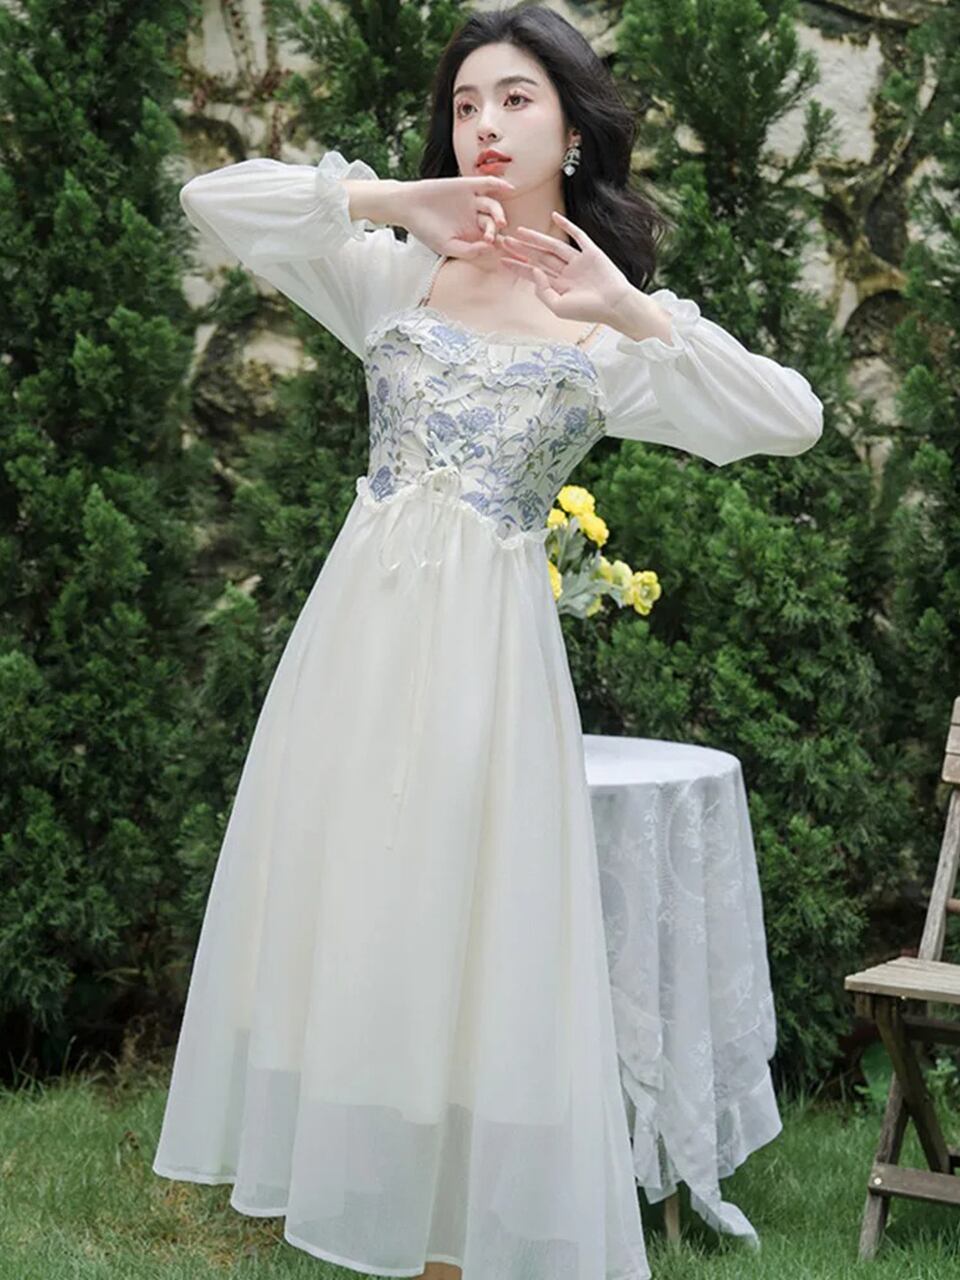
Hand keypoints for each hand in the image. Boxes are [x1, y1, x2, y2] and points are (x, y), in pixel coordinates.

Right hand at [395, 175, 516, 260]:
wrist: (407, 207)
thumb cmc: (425, 230)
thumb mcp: (446, 246)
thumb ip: (468, 250)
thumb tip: (490, 248)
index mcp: (471, 234)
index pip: (491, 240)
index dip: (500, 246)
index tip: (505, 253)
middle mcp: (474, 217)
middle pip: (493, 223)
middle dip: (495, 231)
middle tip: (493, 237)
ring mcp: (471, 201)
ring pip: (492, 205)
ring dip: (498, 213)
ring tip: (500, 222)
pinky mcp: (466, 185)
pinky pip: (486, 184)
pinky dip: (498, 184)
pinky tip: (508, 187)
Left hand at [499, 211, 632, 325]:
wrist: (615, 305)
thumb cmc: (588, 311)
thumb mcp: (558, 307)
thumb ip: (543, 291)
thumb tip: (534, 271)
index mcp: (559, 287)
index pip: (534, 274)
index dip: (518, 266)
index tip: (502, 259)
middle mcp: (567, 273)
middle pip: (539, 258)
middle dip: (521, 250)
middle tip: (503, 241)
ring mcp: (579, 262)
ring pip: (553, 246)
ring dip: (536, 238)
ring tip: (520, 231)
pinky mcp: (591, 253)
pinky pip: (578, 236)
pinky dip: (567, 226)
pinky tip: (554, 217)